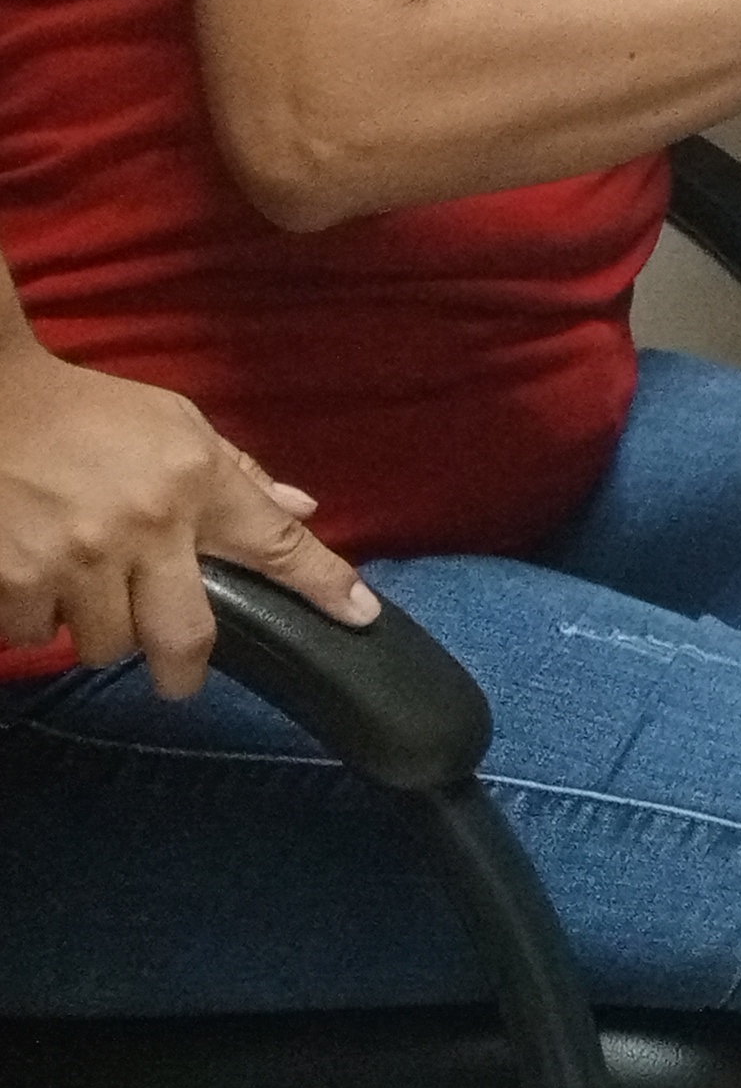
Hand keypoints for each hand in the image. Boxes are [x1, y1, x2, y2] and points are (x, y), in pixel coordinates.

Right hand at [0, 334, 375, 694]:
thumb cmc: (89, 412)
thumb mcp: (177, 423)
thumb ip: (240, 474)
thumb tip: (303, 510)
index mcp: (195, 482)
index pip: (276, 544)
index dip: (323, 585)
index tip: (359, 615)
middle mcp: (145, 528)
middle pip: (186, 636)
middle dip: (185, 669)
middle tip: (178, 675)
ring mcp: (76, 560)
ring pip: (105, 645)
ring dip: (101, 631)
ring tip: (86, 589)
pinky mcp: (12, 583)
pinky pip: (38, 636)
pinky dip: (40, 620)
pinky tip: (36, 580)